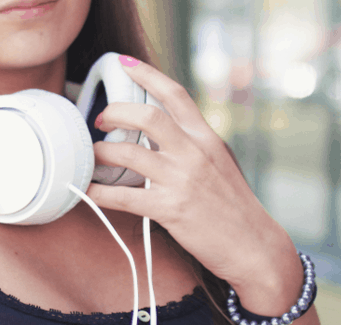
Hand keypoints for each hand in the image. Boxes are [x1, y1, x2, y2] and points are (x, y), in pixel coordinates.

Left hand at [87, 55, 301, 312]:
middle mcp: (193, 153)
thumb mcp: (220, 163)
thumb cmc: (232, 205)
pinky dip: (98, 192)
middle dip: (115, 112)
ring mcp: (181, 180)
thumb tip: (161, 131)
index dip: (147, 74)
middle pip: (146, 115)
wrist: (254, 245)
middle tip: (100, 120)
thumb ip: (193, 144)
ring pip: (128, 153)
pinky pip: (123, 197)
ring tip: (92, 156)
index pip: (176, 95)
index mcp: (206, 138)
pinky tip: (86, 190)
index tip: (124, 63)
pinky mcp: (170, 209)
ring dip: (101, 152)